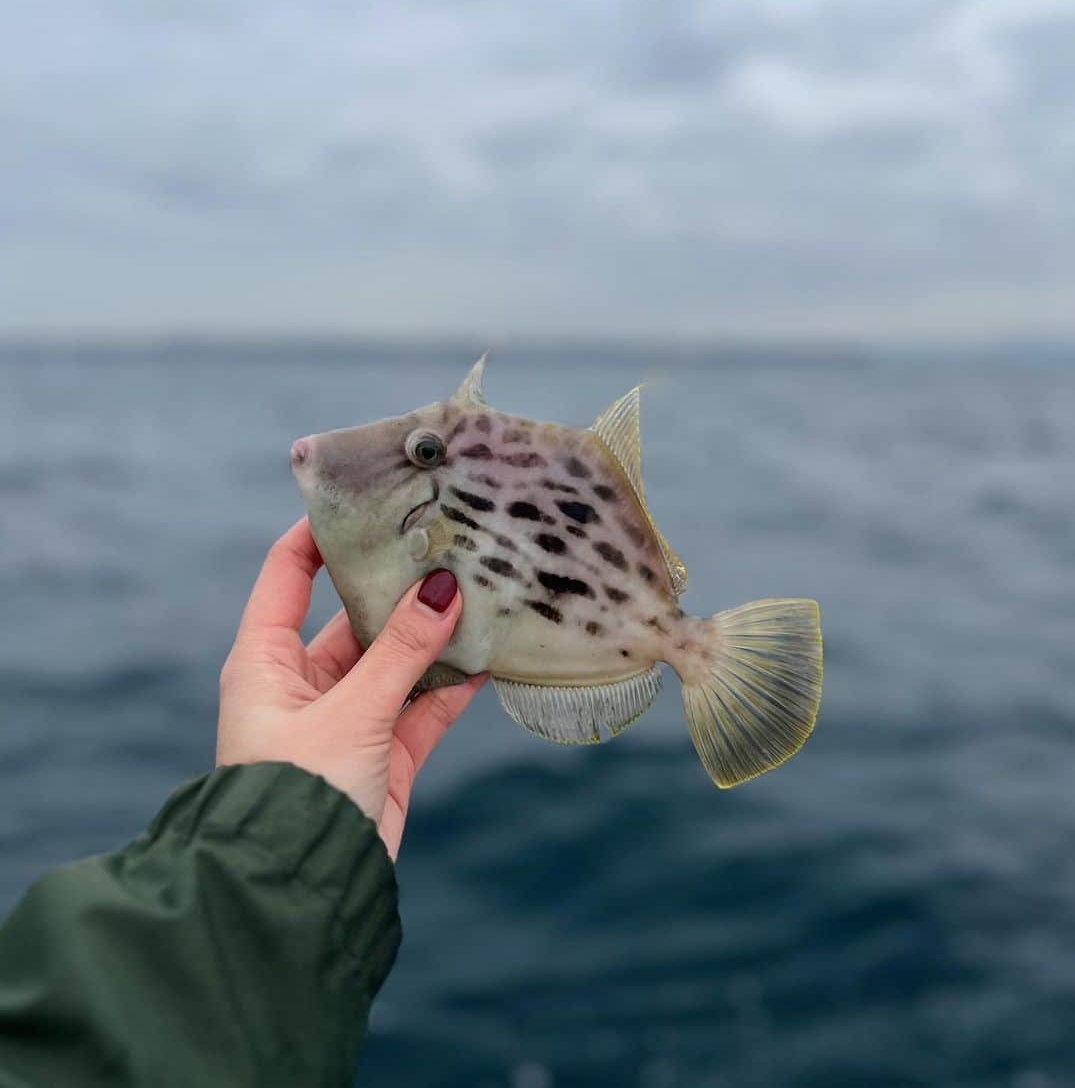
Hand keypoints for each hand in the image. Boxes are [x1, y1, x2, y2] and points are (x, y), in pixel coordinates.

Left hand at [216, 517, 484, 859]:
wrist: (299, 896)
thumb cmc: (297, 795)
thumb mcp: (351, 712)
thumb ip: (401, 652)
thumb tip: (444, 587)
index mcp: (265, 661)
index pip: (288, 575)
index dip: (321, 535)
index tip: (368, 498)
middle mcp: (302, 682)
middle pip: (353, 615)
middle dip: (399, 587)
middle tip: (447, 546)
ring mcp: (344, 719)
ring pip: (395, 661)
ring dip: (432, 637)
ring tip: (480, 593)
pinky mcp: (380, 755)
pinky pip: (420, 706)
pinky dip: (450, 686)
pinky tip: (488, 656)